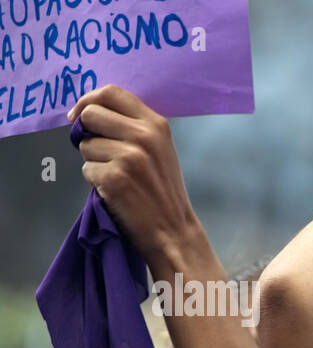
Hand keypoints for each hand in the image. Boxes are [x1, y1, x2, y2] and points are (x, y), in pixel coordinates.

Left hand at [67, 85, 205, 269]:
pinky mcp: (114, 177)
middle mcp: (143, 136)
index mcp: (156, 124)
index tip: (79, 116)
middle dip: (87, 132)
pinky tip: (117, 192)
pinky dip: (96, 182)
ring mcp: (129, 156)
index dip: (88, 100)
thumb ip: (133, 126)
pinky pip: (86, 169)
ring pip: (85, 145)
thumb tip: (89, 112)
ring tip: (117, 176)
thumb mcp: (159, 149)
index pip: (111, 93)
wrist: (174, 230)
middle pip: (90, 114)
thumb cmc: (163, 190)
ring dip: (93, 161)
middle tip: (100, 152)